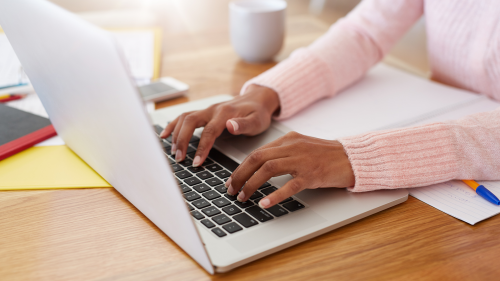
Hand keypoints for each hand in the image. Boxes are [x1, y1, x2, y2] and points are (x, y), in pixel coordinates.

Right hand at [160, 85, 279, 165]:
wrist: (258, 99)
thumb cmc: (258, 113)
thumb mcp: (257, 120)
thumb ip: (244, 124)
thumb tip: (230, 126)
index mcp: (225, 113)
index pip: (209, 131)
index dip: (201, 148)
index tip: (196, 162)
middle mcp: (213, 109)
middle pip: (190, 122)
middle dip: (182, 141)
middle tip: (179, 159)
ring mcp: (207, 110)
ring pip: (185, 118)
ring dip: (176, 134)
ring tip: (173, 151)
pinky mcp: (204, 112)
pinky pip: (184, 117)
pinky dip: (173, 125)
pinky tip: (164, 135)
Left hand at [225, 132, 354, 208]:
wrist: (352, 158)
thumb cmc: (327, 155)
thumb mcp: (301, 147)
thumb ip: (282, 153)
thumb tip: (260, 166)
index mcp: (288, 140)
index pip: (257, 152)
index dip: (241, 167)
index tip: (233, 180)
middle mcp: (292, 147)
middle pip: (257, 159)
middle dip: (240, 175)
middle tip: (232, 190)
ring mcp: (302, 160)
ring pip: (268, 169)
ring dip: (251, 184)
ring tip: (243, 197)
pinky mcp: (312, 174)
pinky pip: (289, 185)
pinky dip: (274, 195)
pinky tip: (264, 203)